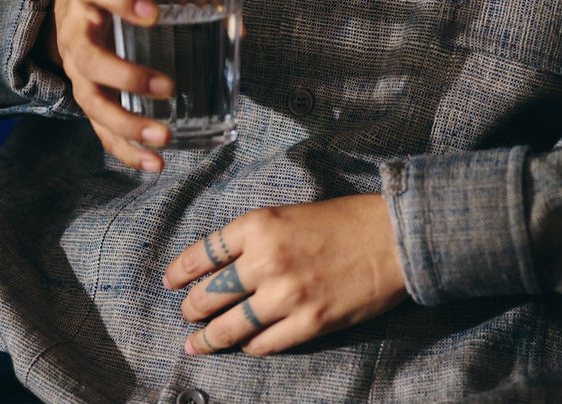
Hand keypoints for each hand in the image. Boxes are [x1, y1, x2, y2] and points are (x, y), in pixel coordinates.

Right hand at [44, 0, 172, 170]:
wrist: (72, 15)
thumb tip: (236, 27)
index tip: (152, 12)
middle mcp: (76, 36)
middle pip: (90, 60)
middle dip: (127, 77)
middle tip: (167, 87)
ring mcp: (77, 73)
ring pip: (93, 103)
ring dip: (128, 124)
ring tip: (163, 137)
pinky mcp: (88, 101)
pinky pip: (101, 131)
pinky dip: (127, 151)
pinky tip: (154, 163)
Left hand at [163, 195, 406, 355]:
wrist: (392, 237)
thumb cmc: (342, 219)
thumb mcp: (288, 214)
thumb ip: (254, 238)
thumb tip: (221, 263)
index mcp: (258, 225)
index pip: (203, 252)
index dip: (180, 270)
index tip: (170, 281)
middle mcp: (265, 260)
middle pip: (210, 293)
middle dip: (192, 307)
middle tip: (186, 314)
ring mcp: (286, 296)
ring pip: (230, 326)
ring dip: (208, 338)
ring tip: (195, 344)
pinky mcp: (308, 323)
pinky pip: (264, 344)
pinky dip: (249, 347)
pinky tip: (244, 346)